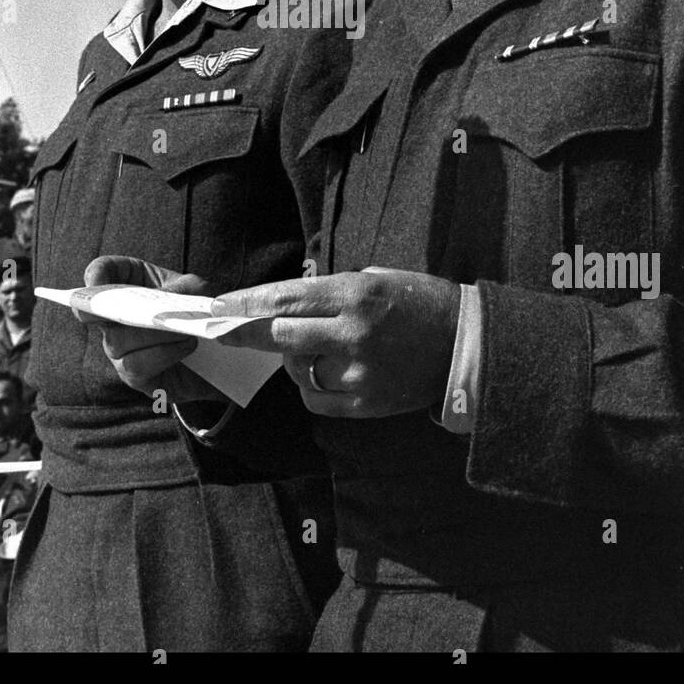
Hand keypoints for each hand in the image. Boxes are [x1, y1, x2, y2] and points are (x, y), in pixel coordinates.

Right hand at [77, 255, 225, 401]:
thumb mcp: (194, 290)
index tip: (96, 283)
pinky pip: (136, 366)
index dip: (96, 275)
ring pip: (118, 341)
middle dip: (127, 311)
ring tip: (185, 331)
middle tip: (153, 312)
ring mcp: (119, 348)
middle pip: (102, 312)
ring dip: (155, 334)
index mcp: (128, 284)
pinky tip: (186, 346)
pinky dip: (164, 353)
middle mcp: (115, 317)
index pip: (101, 272)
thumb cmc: (195, 311)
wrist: (212, 351)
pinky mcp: (133, 375)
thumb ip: (182, 288)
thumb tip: (165, 299)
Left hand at [213, 267, 461, 416]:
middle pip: (279, 335)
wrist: (465, 344)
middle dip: (244, 332)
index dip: (245, 303)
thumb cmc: (418, 301)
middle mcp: (353, 333)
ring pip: (295, 368)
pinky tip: (324, 369)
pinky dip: (310, 383)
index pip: (284, 299)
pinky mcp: (365, 404)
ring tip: (311, 344)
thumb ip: (329, 293)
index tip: (218, 306)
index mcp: (355, 294)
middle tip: (222, 330)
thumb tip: (281, 304)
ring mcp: (358, 373)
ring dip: (290, 356)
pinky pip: (315, 397)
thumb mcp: (374, 279)